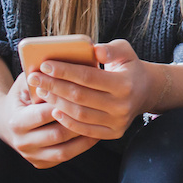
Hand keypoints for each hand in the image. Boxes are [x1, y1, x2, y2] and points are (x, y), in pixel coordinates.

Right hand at [0, 72, 98, 168]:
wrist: (6, 119)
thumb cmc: (23, 94)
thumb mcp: (26, 82)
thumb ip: (41, 76)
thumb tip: (64, 66)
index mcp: (16, 121)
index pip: (46, 113)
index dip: (66, 103)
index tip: (87, 92)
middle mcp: (22, 143)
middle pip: (58, 134)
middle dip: (80, 121)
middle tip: (101, 109)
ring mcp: (31, 156)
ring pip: (65, 150)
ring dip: (84, 137)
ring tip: (102, 122)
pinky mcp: (41, 163)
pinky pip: (66, 156)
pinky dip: (81, 146)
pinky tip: (95, 132)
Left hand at [29, 39, 153, 139]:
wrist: (147, 91)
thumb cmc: (130, 68)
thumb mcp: (126, 52)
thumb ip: (110, 49)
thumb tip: (93, 50)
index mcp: (125, 84)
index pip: (88, 77)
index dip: (64, 71)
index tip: (45, 65)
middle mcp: (122, 106)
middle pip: (79, 97)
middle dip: (53, 86)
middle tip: (35, 78)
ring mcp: (118, 122)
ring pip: (79, 114)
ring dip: (56, 103)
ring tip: (41, 91)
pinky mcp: (113, 133)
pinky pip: (84, 129)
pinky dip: (66, 120)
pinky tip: (54, 109)